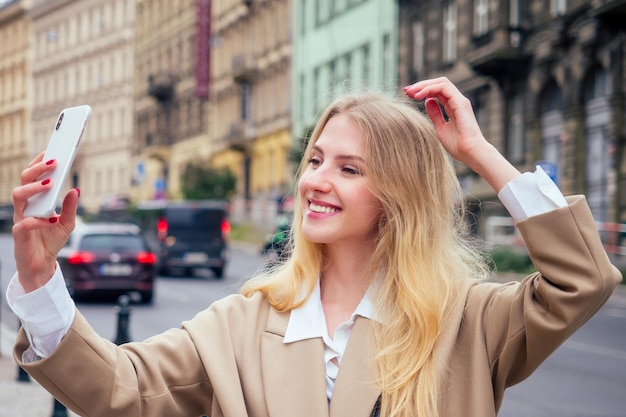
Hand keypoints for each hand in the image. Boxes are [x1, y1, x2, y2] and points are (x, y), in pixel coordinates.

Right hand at [12, 152, 78, 291]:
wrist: (42, 264)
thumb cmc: (51, 241)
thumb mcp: (67, 223)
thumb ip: (70, 208)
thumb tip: (76, 190)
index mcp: (35, 201)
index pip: (32, 178)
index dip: (38, 164)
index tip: (49, 153)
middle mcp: (25, 207)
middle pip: (23, 181)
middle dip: (36, 169)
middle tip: (53, 162)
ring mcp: (20, 218)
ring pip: (17, 196)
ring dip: (33, 188)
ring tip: (49, 184)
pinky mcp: (20, 234)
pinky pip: (24, 223)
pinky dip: (38, 220)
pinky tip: (51, 220)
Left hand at [403, 77, 519, 191]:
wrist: (470, 153)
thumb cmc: (458, 145)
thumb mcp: (441, 128)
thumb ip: (435, 114)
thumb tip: (427, 101)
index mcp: (453, 106)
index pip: (437, 91)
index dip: (422, 90)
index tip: (408, 95)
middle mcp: (457, 101)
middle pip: (438, 84)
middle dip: (421, 85)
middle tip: (406, 91)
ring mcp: (460, 100)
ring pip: (441, 82)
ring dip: (423, 85)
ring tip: (410, 93)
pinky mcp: (460, 102)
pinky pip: (443, 88)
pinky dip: (429, 89)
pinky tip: (418, 96)